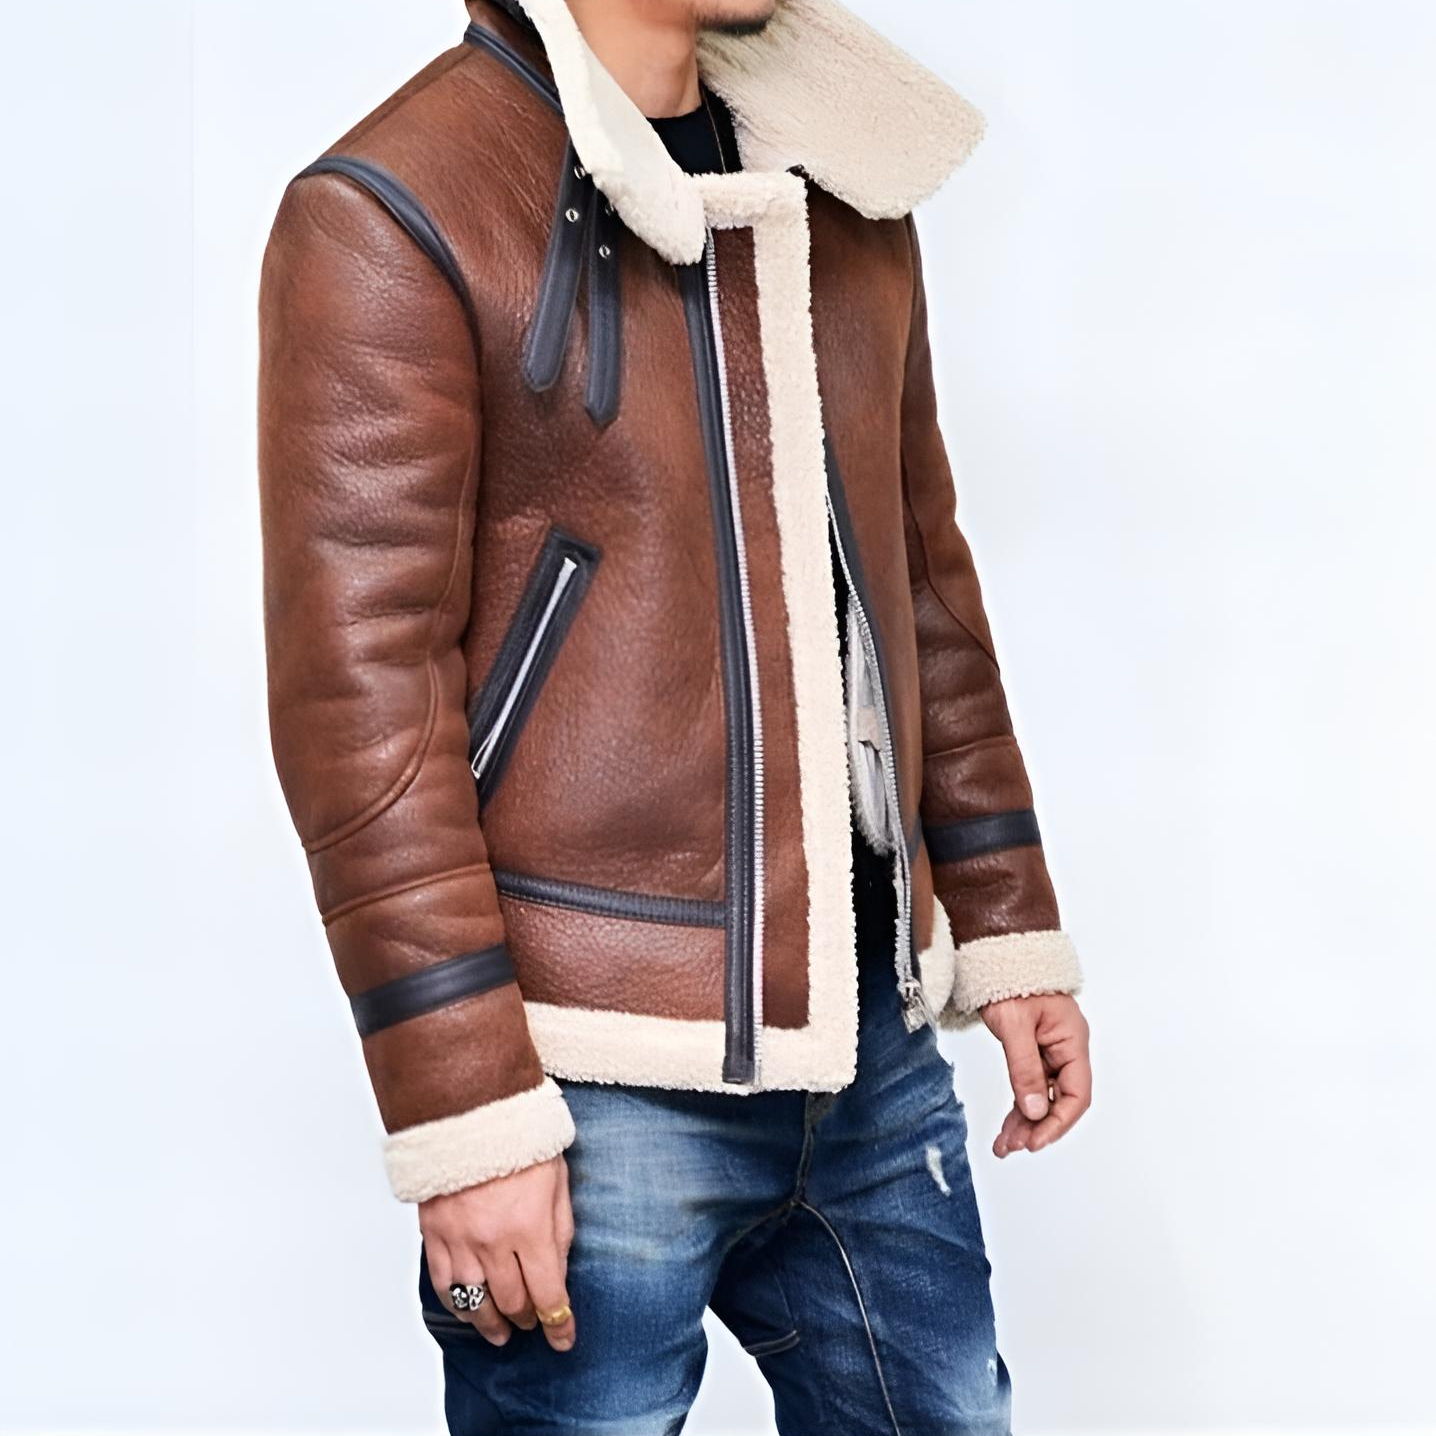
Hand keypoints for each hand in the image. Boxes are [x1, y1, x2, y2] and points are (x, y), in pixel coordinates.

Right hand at [420, 1155, 575, 1351]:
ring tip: (501, 1333)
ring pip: (475, 1303)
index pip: (548, 1293)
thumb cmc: (520, 1137)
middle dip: (528, 1319)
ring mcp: (460, 1240)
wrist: (469, 1107)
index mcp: (530, 1226)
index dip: (558, 1324)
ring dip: (491, 1324)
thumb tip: (558, 1272)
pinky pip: (443, 1284)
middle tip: (534, 1323)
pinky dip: (457, 1306)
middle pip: (513, 1302)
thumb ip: (559, 1229)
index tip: (564, 1340)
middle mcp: (494, 1240)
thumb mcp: (557, 1179)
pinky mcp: (434, 1233)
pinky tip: (468, 1312)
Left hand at [981, 992, 1090, 1157]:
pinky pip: (1031, 1085)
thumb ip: (1025, 1068)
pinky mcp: (1033, 1050)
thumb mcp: (1015, 1026)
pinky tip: (1008, 1127)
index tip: (1034, 1142)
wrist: (998, 954)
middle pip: (1060, 1100)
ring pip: (1043, 1097)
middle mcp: (1066, 1048)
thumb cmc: (1011, 979)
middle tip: (1013, 1147)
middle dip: (1037, 1127)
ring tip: (1005, 1146)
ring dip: (1026, 1122)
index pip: (1076, 1095)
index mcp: (1072, 1040)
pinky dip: (1020, 1106)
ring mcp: (1050, 1051)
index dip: (1057, 1122)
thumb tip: (1034, 1110)